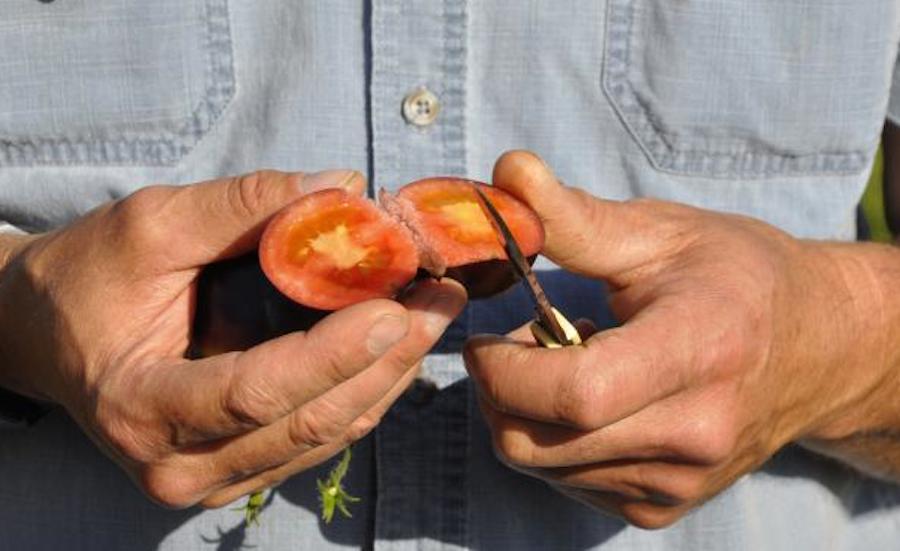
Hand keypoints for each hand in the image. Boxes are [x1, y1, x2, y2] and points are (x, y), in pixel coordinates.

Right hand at [0, 170, 466, 507]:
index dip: (334, 353)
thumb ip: (241, 206)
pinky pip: (321, 435)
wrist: (45, 334)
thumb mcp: (150, 226)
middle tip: (443, 298)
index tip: (397, 307)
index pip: (255, 392)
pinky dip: (367, 388)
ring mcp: (213, 477)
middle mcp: (180, 464)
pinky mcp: (238, 468)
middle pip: (310, 421)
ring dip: (391, 373)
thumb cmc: (87, 278)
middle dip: (389, 359)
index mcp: (143, 407)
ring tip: (435, 311)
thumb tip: (343, 186)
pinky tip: (398, 342)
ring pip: (329, 433)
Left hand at [464, 151, 896, 527]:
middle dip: (497, 391)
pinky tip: (588, 400)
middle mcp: (696, 432)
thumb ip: (575, 215)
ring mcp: (682, 479)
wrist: (816, 347)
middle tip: (515, 343)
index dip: (504, 368)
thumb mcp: (660, 232)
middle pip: (538, 442)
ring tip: (561, 363)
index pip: (575, 392)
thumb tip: (506, 170)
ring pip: (544, 467)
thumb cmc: (734, 276)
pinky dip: (554, 442)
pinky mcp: (667, 505)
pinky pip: (570, 484)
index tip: (484, 337)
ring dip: (523, 415)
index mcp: (700, 349)